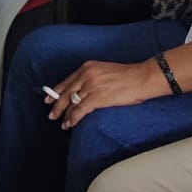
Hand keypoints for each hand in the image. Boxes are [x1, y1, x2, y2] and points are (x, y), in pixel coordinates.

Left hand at [47, 60, 164, 127]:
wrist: (141, 78)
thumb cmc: (128, 76)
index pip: (67, 81)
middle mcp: (86, 75)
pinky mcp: (97, 97)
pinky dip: (73, 118)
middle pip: (66, 92)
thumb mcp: (105, 71)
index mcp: (88, 67)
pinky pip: (80, 110)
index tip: (49, 98)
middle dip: (57, 105)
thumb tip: (84, 92)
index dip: (57, 91)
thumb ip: (93, 78)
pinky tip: (70, 124)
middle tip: (51, 114)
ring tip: (62, 123)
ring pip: (71, 102)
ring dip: (65, 115)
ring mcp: (91, 86)